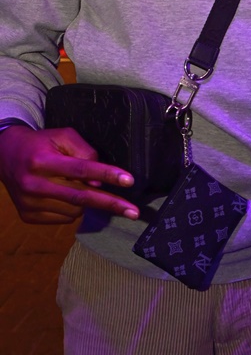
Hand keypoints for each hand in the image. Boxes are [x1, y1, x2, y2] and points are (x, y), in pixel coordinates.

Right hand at [0, 125, 138, 224]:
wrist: (5, 156)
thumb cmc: (40, 144)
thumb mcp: (62, 136)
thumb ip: (84, 152)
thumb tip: (100, 181)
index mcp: (41, 161)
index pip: (80, 169)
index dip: (107, 174)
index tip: (129, 181)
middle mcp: (33, 185)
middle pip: (81, 196)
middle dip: (110, 203)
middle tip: (133, 211)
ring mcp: (29, 203)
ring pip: (74, 209)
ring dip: (86, 201)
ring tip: (77, 185)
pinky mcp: (28, 216)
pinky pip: (64, 218)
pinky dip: (73, 209)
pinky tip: (64, 195)